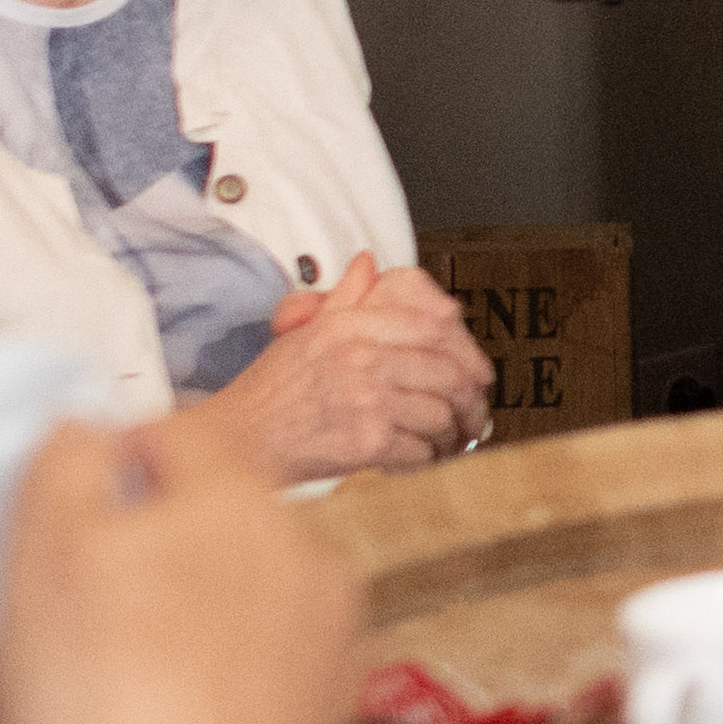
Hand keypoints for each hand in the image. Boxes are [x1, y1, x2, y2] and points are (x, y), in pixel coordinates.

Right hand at [0, 409, 366, 723]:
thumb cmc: (102, 700)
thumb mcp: (42, 544)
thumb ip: (66, 463)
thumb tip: (86, 436)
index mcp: (248, 501)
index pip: (184, 432)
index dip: (117, 455)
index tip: (72, 498)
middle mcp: (312, 567)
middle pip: (217, 525)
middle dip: (149, 549)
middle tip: (71, 602)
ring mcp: (330, 656)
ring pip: (239, 608)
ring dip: (180, 624)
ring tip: (103, 683)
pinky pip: (254, 685)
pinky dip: (209, 694)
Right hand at [201, 257, 495, 478]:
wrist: (243, 440)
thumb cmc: (272, 391)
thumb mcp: (305, 332)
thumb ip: (345, 298)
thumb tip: (368, 263)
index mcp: (350, 326)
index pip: (432, 326)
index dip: (467, 352)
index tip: (479, 373)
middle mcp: (361, 357)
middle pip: (447, 373)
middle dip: (470, 402)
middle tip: (475, 417)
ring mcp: (366, 399)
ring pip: (439, 415)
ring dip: (451, 436)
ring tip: (449, 443)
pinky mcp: (367, 441)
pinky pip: (420, 450)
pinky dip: (427, 460)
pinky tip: (421, 459)